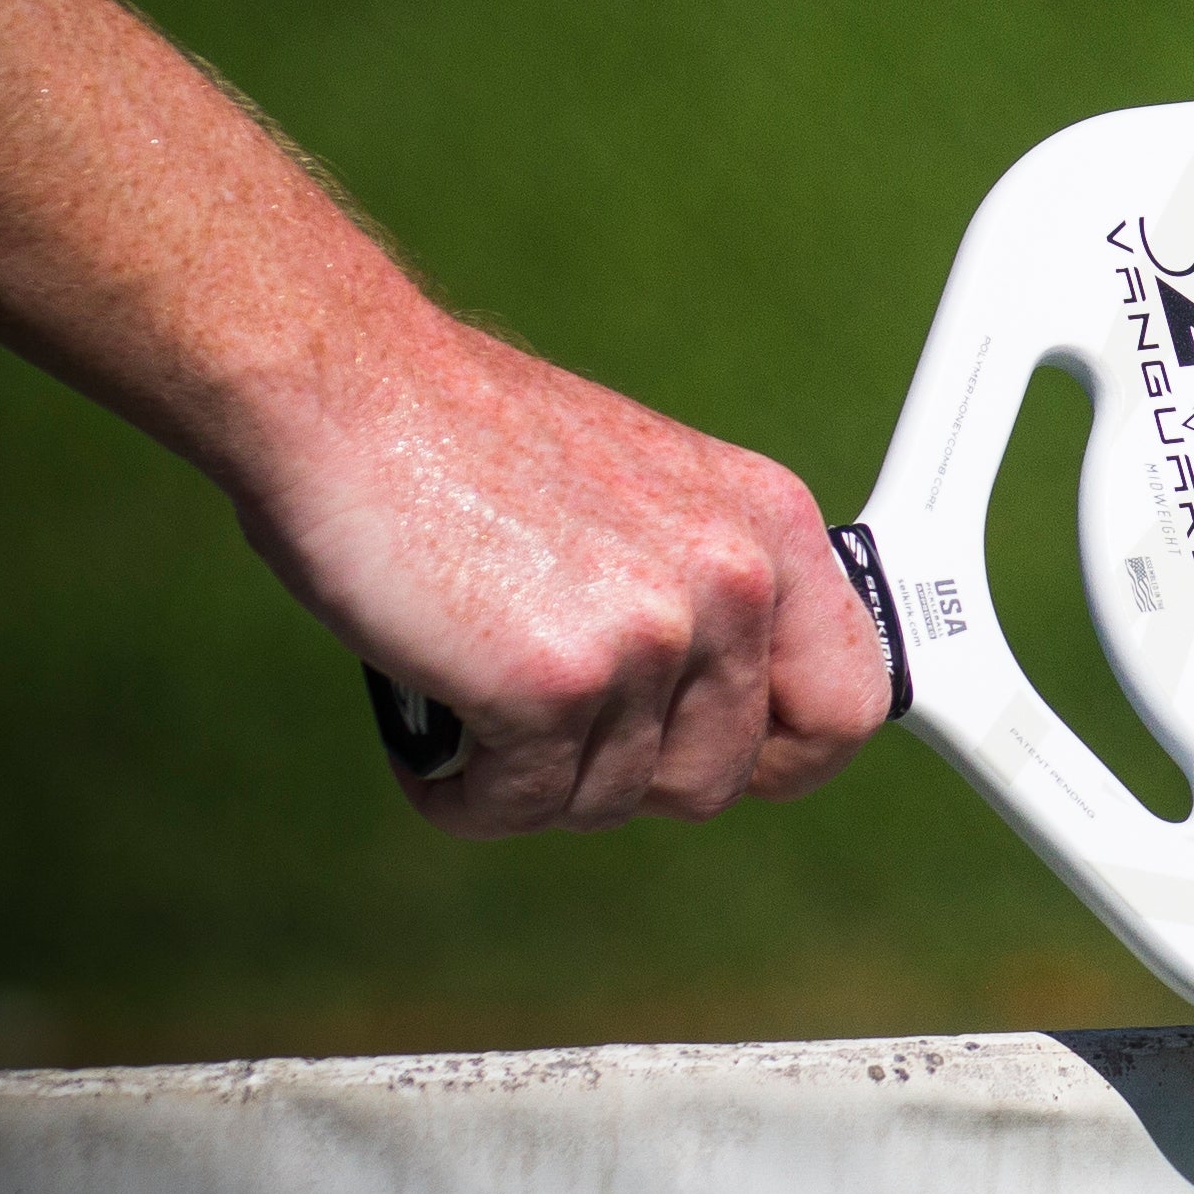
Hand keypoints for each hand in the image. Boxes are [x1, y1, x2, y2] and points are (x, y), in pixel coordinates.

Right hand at [238, 313, 890, 834]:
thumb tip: (721, 706)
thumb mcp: (648, 497)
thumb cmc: (468, 443)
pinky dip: (463, 796)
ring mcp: (652, 634)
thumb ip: (702, 590)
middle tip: (549, 737)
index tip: (713, 765)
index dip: (780, 760)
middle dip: (623, 779)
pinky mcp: (555, 682)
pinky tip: (429, 744)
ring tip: (473, 713)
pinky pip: (520, 805)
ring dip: (530, 782)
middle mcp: (736, 580)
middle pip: (715, 777)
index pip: (847, 705)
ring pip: (611, 802)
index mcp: (771, 525)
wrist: (346, 388)